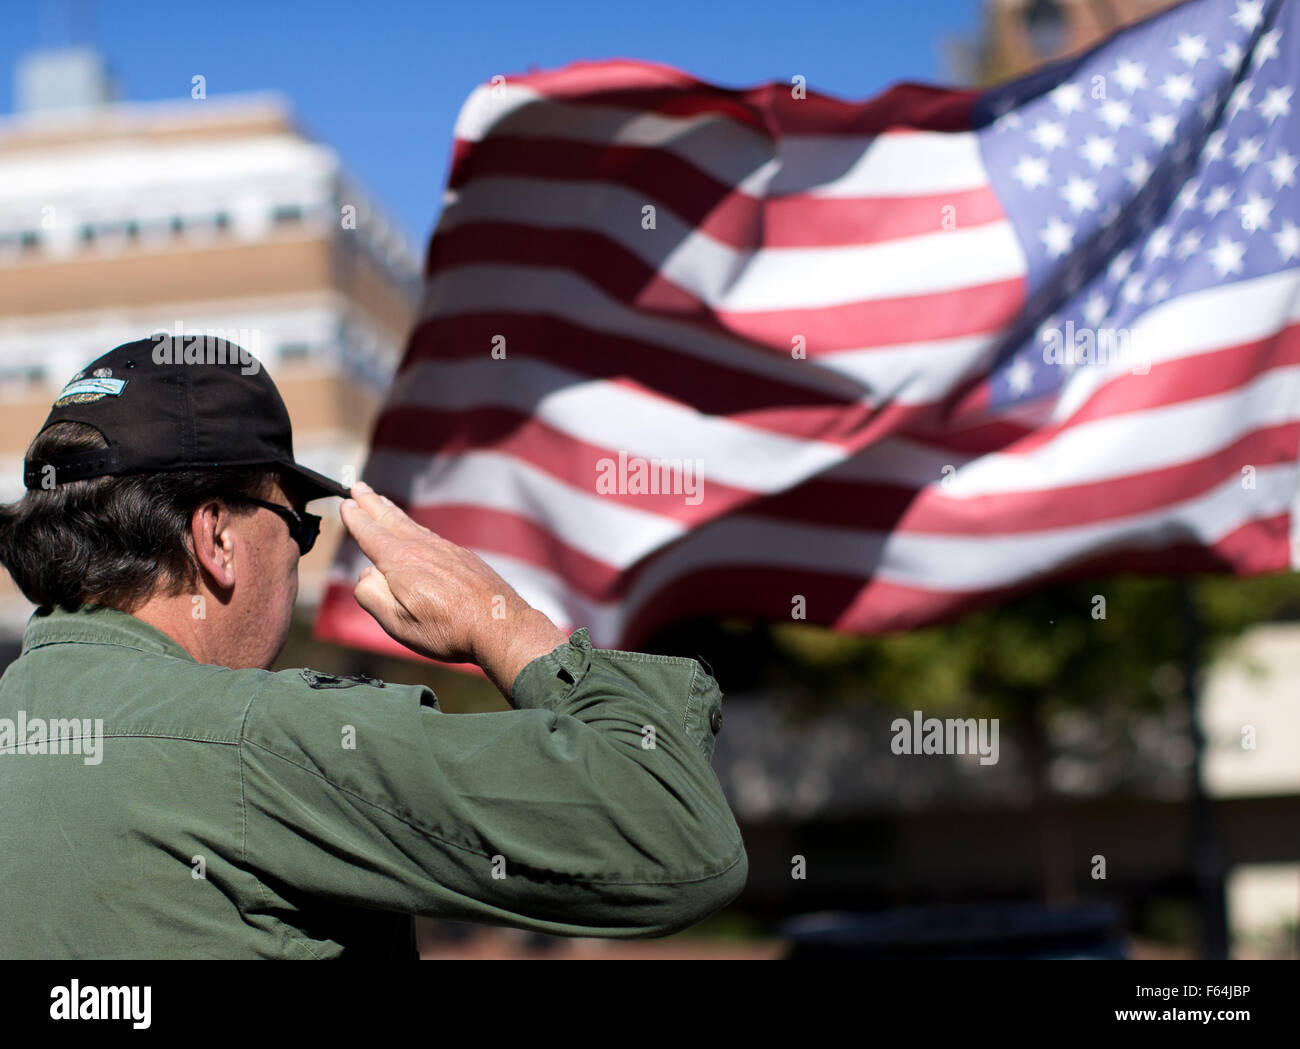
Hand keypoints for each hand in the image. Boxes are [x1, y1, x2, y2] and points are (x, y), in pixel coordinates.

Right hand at [339, 483, 568, 698]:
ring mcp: (445, 550)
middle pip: (391, 520)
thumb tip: (366, 573)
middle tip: (358, 487)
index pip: (370, 534)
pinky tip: (416, 532)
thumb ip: (372, 595)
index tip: (346, 503)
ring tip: (381, 502)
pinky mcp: (463, 557)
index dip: (356, 519)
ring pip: (412, 526)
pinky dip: (416, 528)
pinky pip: (431, 536)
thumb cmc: (447, 629)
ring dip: (393, 512)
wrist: (499, 624)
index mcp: (400, 562)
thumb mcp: (397, 622)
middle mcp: (422, 548)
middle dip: (372, 503)